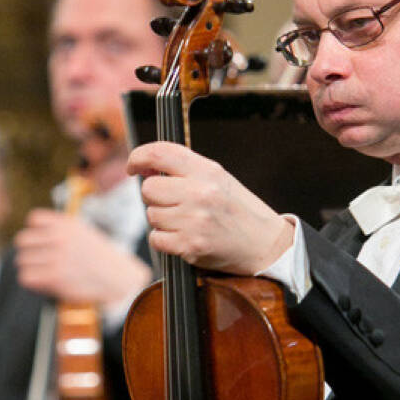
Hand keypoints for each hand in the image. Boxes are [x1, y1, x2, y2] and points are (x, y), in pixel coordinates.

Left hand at [14, 211, 150, 306]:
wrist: (118, 278)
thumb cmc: (98, 257)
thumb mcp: (82, 232)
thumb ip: (58, 229)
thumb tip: (30, 235)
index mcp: (67, 224)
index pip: (33, 219)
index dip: (35, 232)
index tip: (42, 241)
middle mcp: (60, 238)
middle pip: (22, 240)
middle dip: (28, 250)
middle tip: (38, 259)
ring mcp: (57, 257)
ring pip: (22, 260)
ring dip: (29, 267)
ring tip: (42, 272)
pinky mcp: (55, 277)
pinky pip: (25, 277)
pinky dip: (31, 280)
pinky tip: (43, 281)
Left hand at [129, 141, 294, 273]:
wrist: (266, 245)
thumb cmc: (239, 211)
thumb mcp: (218, 179)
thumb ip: (184, 171)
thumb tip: (144, 168)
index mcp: (207, 171)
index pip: (159, 153)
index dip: (138, 157)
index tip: (133, 166)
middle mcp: (200, 192)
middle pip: (149, 189)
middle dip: (155, 197)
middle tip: (174, 204)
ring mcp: (194, 220)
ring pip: (151, 215)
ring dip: (162, 221)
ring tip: (186, 223)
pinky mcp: (190, 245)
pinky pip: (156, 239)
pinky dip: (165, 241)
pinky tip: (184, 238)